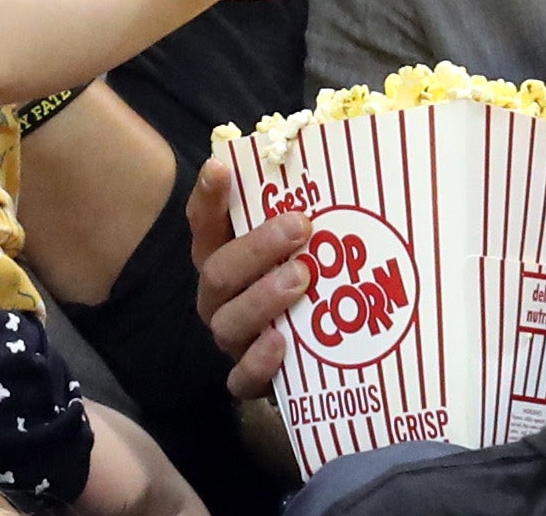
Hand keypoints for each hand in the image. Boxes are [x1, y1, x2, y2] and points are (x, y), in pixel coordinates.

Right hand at [189, 158, 312, 398]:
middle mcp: (219, 296)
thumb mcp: (302, 248)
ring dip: (263, 297)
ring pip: (228, 321)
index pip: (205, 222)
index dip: (208, 197)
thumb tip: (340, 170)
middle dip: (257, 247)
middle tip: (300, 226)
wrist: (311, 357)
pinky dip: (258, 362)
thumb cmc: (306, 282)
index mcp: (223, 256)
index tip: (220, 167)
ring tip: (301, 279)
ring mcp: (231, 337)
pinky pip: (240, 378)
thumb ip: (306, 215)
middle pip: (218, 271)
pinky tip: (283, 344)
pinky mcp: (247, 378)